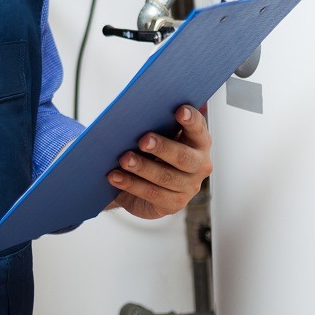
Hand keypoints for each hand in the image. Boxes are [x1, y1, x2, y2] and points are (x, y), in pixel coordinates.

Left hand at [105, 105, 211, 219]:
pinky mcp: (174, 203)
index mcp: (198, 141)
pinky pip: (152, 194)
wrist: (141, 184)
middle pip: (183, 157)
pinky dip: (131, 184)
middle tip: (143, 141)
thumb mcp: (156, 136)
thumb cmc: (151, 151)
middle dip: (162, 148)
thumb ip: (154, 126)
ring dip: (143, 167)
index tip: (179, 110)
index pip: (198, 128)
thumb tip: (134, 117)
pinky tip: (115, 177)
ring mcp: (189, 187)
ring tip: (124, 159)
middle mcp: (199, 164)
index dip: (191, 119)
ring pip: (166, 177)